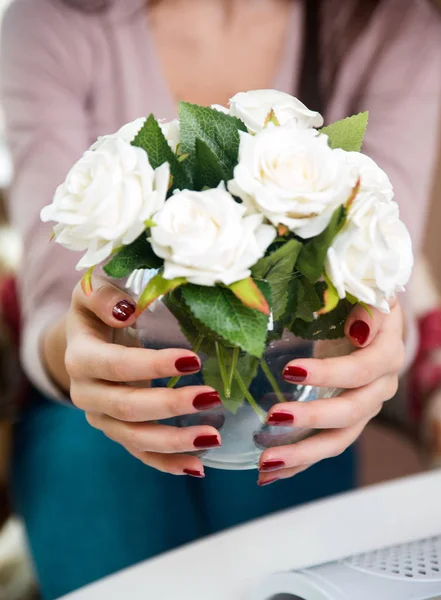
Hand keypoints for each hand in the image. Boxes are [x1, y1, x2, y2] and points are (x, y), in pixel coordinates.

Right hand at [65, 278, 221, 477]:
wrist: (86, 341)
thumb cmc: (97, 312)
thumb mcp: (92, 292)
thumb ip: (103, 294)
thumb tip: (126, 309)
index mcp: (80, 357)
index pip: (115, 367)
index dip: (151, 366)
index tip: (192, 360)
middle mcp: (86, 394)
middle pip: (126, 408)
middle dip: (169, 406)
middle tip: (211, 397)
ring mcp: (101, 418)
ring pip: (134, 438)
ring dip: (174, 441)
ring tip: (212, 436)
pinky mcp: (117, 431)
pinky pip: (140, 454)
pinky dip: (167, 463)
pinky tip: (198, 466)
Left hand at [258, 300, 404, 485]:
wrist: (366, 317)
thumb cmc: (357, 300)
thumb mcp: (364, 292)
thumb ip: (366, 306)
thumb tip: (358, 330)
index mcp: (386, 353)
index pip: (361, 370)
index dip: (329, 373)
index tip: (290, 370)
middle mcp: (380, 386)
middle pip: (351, 412)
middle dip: (311, 418)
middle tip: (273, 417)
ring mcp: (364, 408)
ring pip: (339, 440)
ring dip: (302, 454)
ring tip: (265, 463)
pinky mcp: (346, 421)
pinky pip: (325, 447)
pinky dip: (298, 462)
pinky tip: (269, 474)